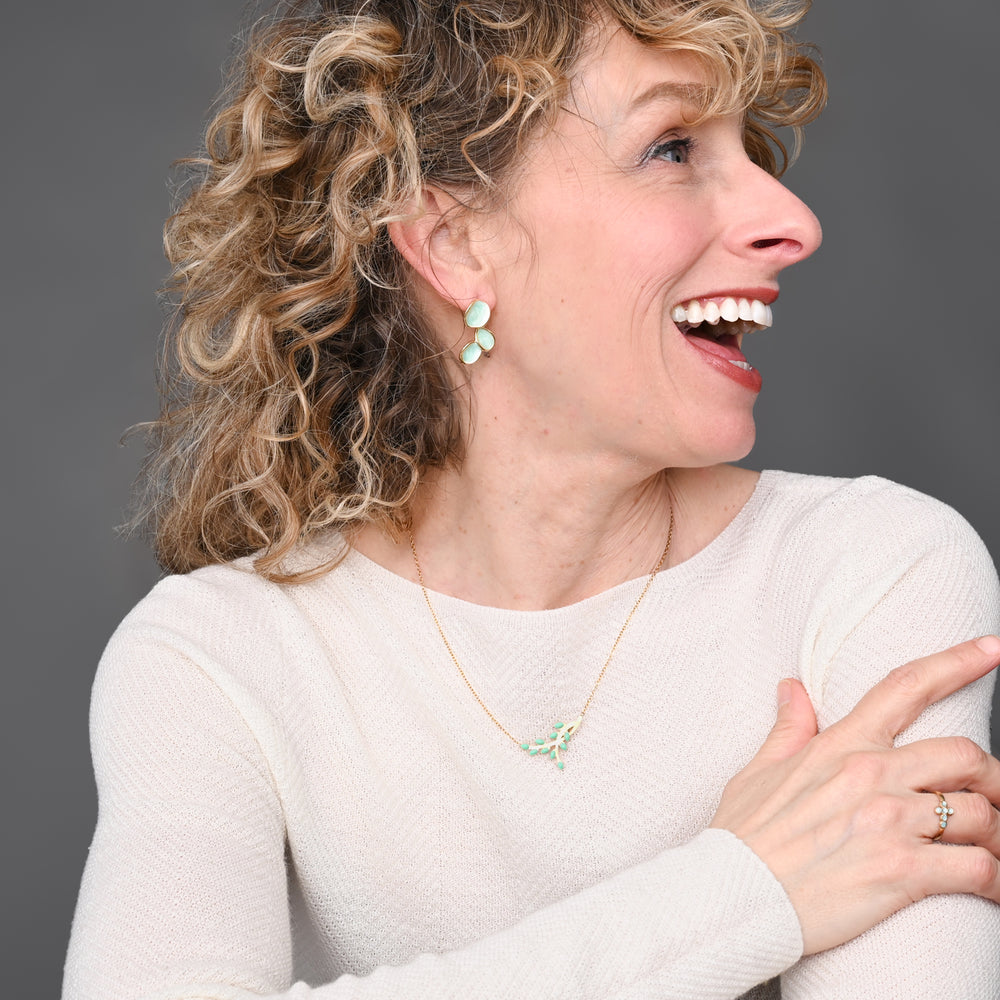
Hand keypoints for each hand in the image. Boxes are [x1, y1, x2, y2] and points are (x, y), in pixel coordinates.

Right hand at [710, 636, 999, 954]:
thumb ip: (788, 728)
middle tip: (996, 795)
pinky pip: (977, 868)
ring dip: (997, 834)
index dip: (957, 662)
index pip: (906, 688)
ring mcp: (890, 822)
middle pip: (965, 754)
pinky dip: (996, 879)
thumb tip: (791, 686)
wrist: (734, 895)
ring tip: (996, 850)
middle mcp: (873, 775)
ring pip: (980, 813)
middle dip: (993, 775)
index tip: (992, 648)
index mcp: (841, 746)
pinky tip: (994, 887)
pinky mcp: (903, 871)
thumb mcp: (758, 770)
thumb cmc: (743, 837)